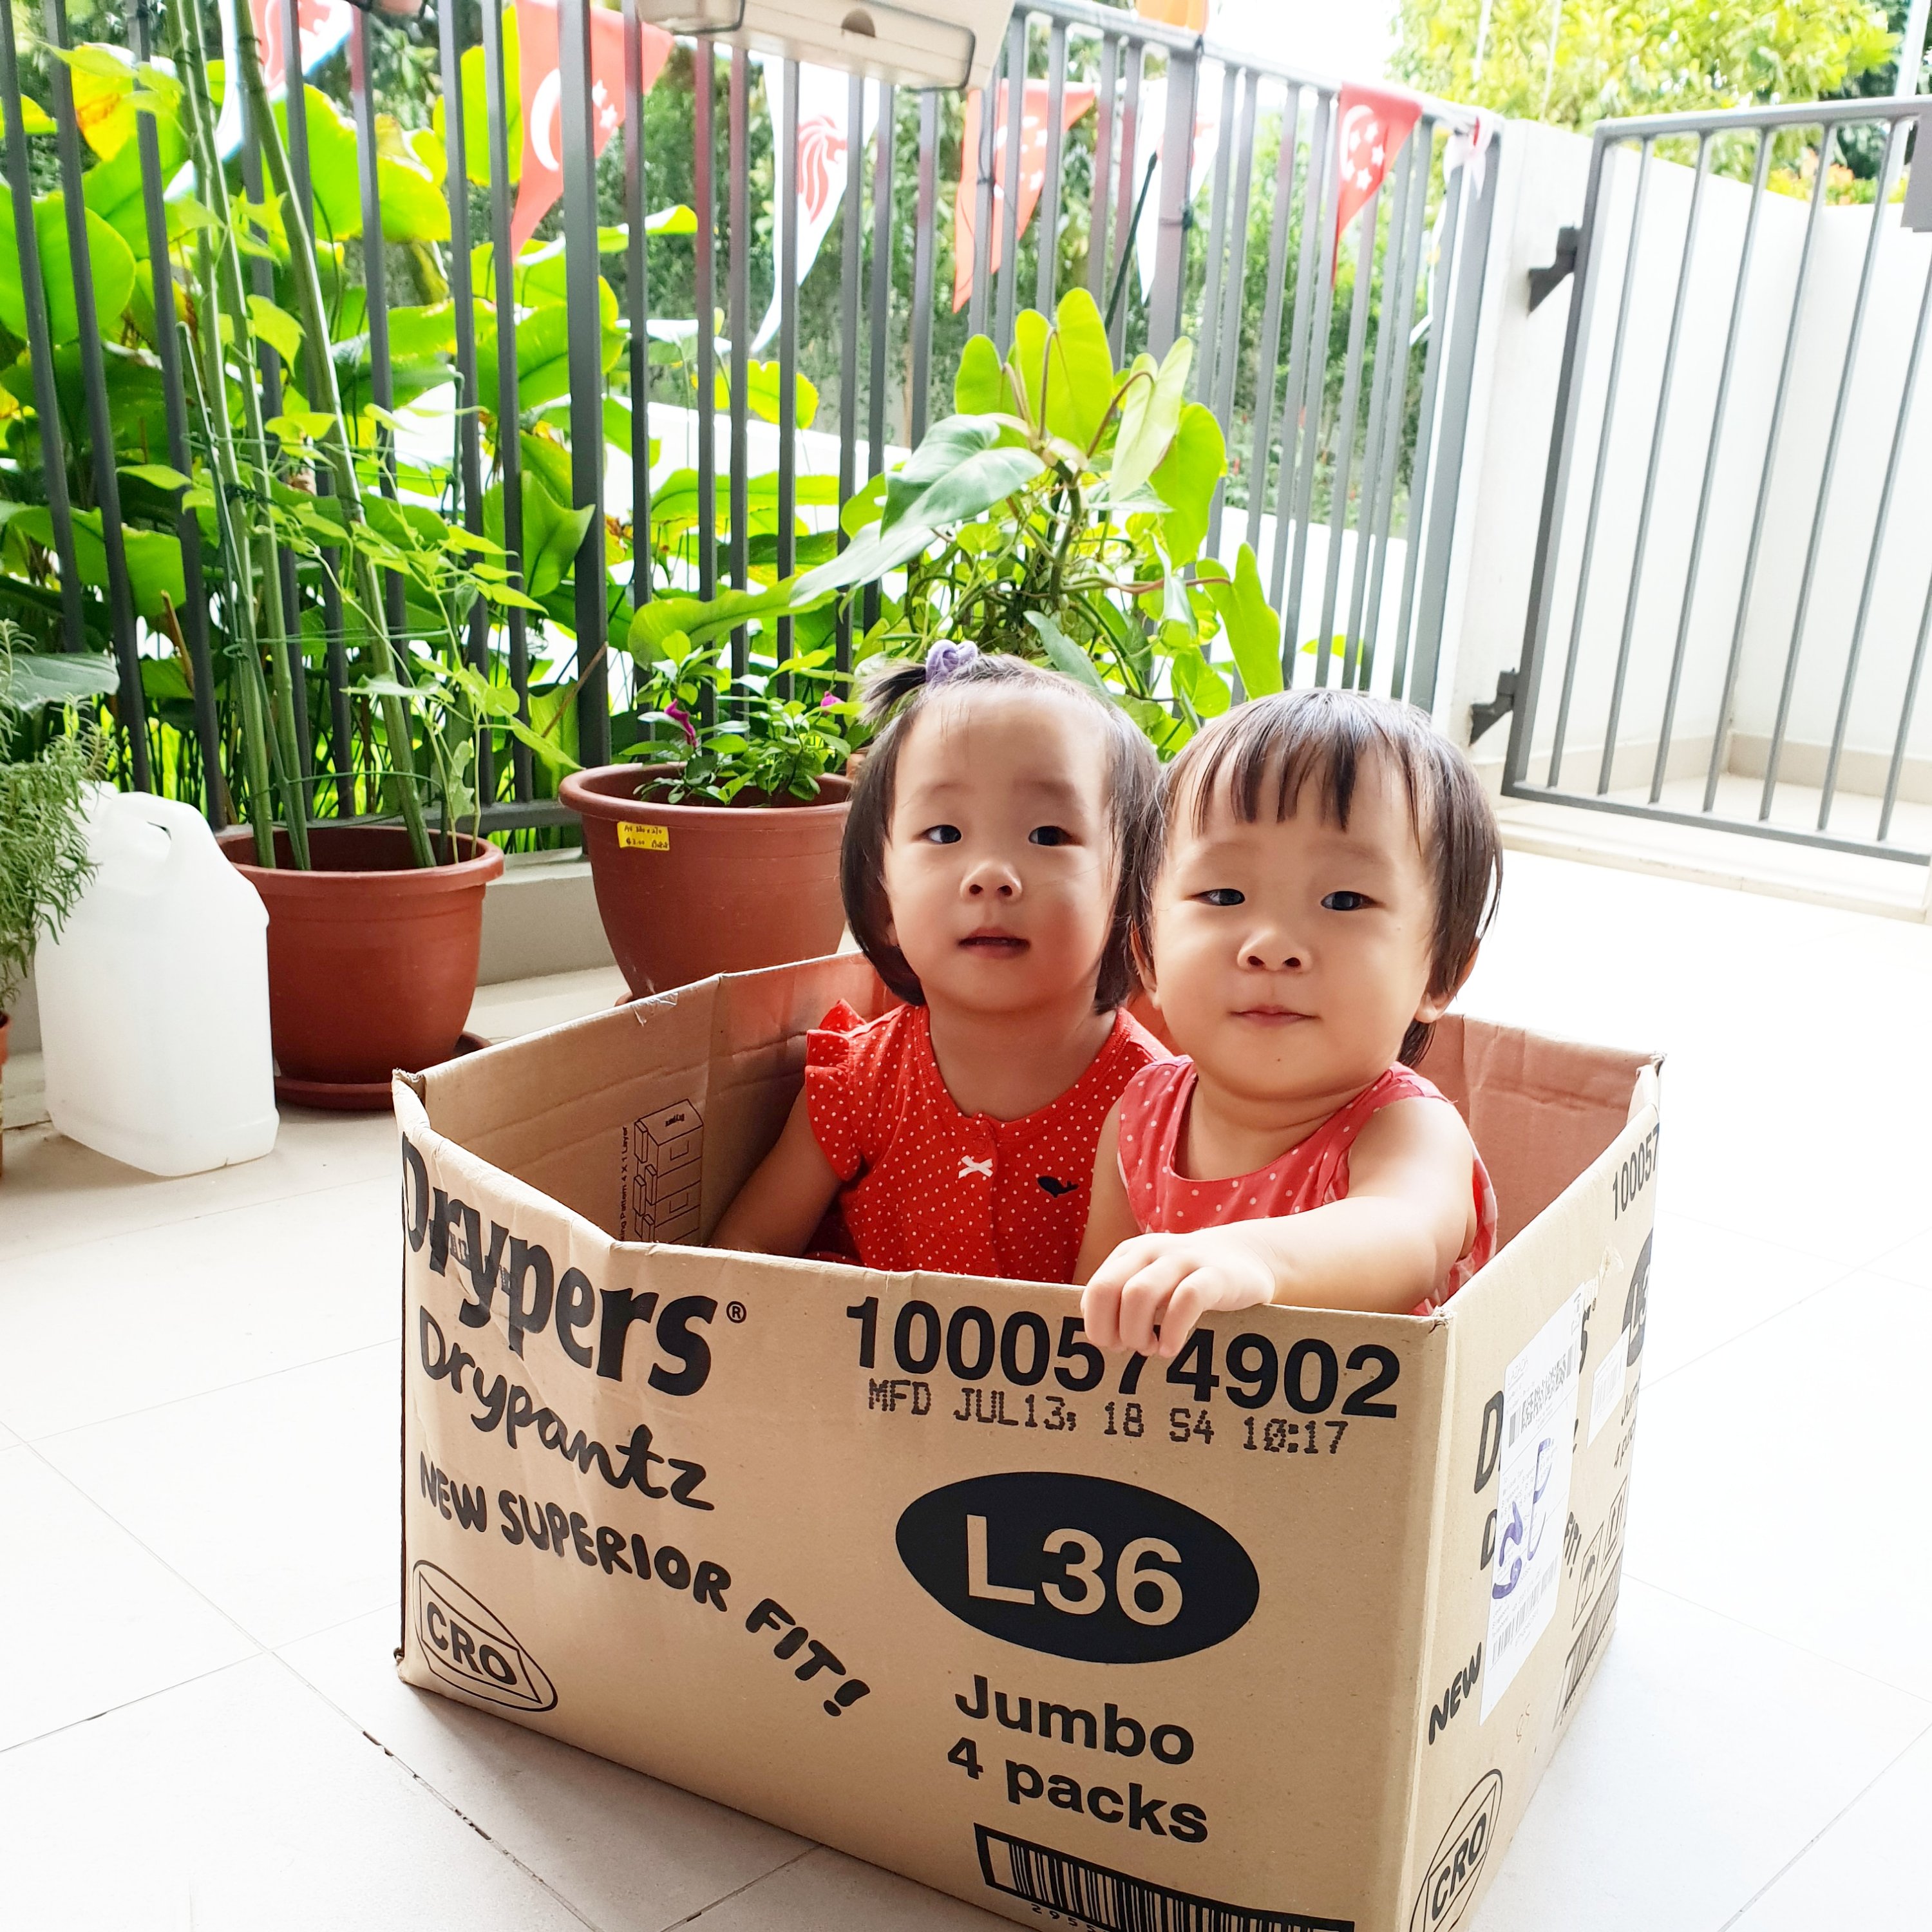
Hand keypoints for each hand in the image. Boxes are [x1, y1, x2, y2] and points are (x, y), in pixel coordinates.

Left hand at [1081, 1226, 1278, 1356]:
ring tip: (1151, 1349)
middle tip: (1127, 1349)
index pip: (1096, 1290)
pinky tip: (1172, 1348)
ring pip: (1138, 1294)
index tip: (1113, 1344)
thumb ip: (1124, 1300)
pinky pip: (1184, 1301)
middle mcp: (1151, 1251)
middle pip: (1108, 1290)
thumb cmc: (1188, 1281)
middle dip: (1111, 1329)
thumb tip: (1098, 1337)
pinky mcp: (1214, 1275)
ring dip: (1137, 1332)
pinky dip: (1172, 1332)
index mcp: (1131, 1254)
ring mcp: (1183, 1259)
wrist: (1246, 1257)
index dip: (1098, 1325)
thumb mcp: (1152, 1282)